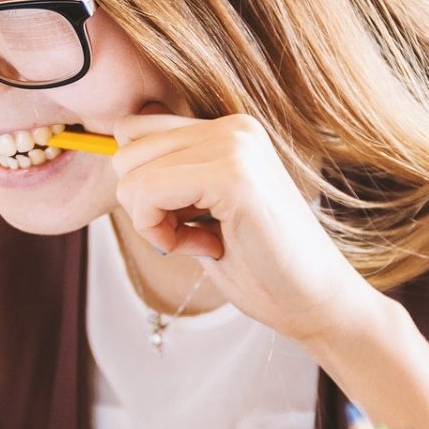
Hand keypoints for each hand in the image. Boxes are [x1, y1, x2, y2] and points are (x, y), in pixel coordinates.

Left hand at [112, 110, 380, 345]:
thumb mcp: (201, 212)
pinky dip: (160, 232)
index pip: (134, 131)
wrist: (314, 302)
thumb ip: (169, 179)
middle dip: (142, 204)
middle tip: (191, 235)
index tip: (182, 221)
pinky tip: (204, 248)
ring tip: (202, 241)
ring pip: (131, 173)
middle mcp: (232, 127)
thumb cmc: (258, 266)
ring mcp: (236, 146)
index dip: (141, 186)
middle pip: (125, 149)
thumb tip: (113, 157)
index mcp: (227, 130)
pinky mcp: (234, 176)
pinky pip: (148, 193)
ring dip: (152, 222)